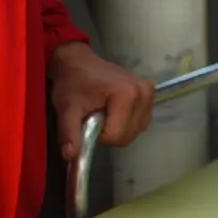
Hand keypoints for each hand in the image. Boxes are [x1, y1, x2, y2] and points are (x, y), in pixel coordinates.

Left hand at [48, 43, 154, 159]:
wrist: (78, 62)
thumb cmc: (72, 82)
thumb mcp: (66, 108)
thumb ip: (69, 132)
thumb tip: (70, 156)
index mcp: (126, 94)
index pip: (116, 135)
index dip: (98, 136)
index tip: (87, 122)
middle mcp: (144, 93)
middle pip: (128, 135)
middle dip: (109, 134)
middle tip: (94, 118)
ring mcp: (150, 93)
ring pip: (135, 131)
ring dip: (118, 130)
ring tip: (104, 113)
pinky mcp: (151, 94)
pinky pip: (141, 123)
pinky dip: (127, 124)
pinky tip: (115, 113)